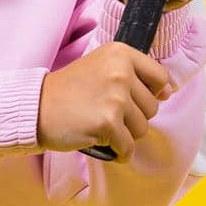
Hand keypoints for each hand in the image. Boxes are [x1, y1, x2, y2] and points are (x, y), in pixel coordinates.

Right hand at [38, 42, 174, 161]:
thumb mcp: (101, 66)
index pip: (161, 77)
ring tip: (101, 125)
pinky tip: (102, 143)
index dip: (151, 93)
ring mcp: (115, 97)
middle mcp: (121, 71)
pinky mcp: (108, 122)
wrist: (36, 108)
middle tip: (105, 112)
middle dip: (133, 117)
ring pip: (142, 129)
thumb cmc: (69, 90)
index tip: (132, 99)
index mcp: (121, 53)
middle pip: (152, 107)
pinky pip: (128, 147)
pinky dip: (118, 152)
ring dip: (125, 135)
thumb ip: (133, 74)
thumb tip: (168, 91)